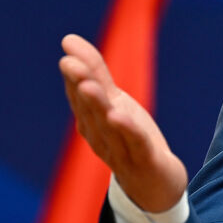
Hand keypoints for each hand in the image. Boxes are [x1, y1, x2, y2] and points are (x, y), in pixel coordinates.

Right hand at [59, 33, 187, 211]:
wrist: (155, 183)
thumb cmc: (128, 137)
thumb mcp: (113, 101)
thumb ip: (94, 72)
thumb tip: (67, 39)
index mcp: (91, 120)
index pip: (80, 94)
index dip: (75, 73)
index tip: (68, 49)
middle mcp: (100, 135)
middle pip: (89, 108)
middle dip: (80, 85)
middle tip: (70, 64)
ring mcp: (120, 150)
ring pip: (108, 125)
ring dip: (97, 106)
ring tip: (89, 86)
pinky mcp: (143, 161)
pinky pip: (134, 144)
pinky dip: (126, 130)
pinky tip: (119, 116)